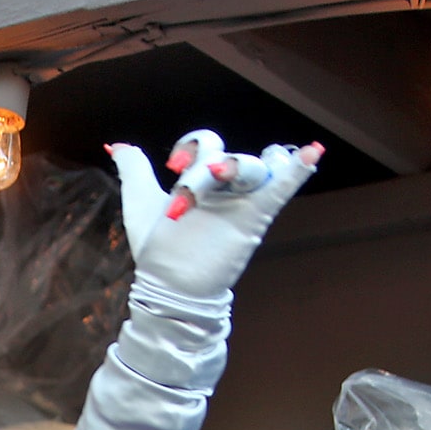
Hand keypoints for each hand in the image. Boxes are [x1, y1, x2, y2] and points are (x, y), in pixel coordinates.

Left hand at [106, 132, 321, 302]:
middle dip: (204, 168)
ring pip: (253, 165)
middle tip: (186, 193)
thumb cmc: (157, 249)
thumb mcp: (140, 203)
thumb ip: (134, 170)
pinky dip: (298, 170)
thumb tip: (117, 145)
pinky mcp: (255, 219)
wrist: (168, 286)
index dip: (191, 146)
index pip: (207, 143)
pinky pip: (282, 189)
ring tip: (220, 174)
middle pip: (228, 154)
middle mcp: (225, 187)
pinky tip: (314, 152)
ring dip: (238, 165)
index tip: (171, 166)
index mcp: (202, 178)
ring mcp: (242, 201)